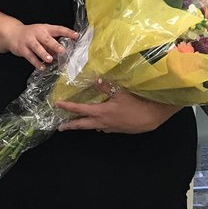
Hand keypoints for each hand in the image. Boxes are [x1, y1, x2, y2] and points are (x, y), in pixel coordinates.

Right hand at [6, 23, 76, 70]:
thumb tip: (64, 50)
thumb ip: (52, 40)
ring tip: (50, 59)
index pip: (58, 29)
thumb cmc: (31, 34)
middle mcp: (37, 33)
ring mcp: (29, 41)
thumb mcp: (42, 33)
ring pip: (37, 48)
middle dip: (54, 45)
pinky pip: (30, 56)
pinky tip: (42, 67)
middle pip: (47, 39)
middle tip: (62, 50)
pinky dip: (36, 62)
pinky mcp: (22, 49)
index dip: (67, 32)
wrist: (12, 33)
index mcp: (45, 28)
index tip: (76, 36)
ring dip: (44, 54)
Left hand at [57, 80, 179, 133]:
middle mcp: (102, 122)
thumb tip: (95, 78)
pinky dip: (96, 125)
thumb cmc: (135, 104)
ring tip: (76, 124)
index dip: (68, 107)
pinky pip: (102, 128)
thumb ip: (106, 86)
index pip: (80, 109)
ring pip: (92, 127)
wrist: (149, 118)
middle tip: (60, 127)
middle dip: (70, 126)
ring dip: (82, 125)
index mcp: (100, 112)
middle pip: (82, 125)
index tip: (57, 105)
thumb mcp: (120, 92)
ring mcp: (108, 128)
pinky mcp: (115, 130)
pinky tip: (98, 123)